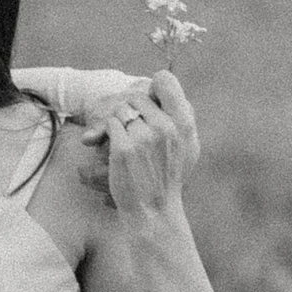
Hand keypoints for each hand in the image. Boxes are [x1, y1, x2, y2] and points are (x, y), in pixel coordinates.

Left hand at [94, 70, 196, 217]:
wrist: (154, 210)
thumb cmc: (167, 179)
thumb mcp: (186, 148)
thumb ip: (179, 117)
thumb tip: (163, 82)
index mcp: (184, 124)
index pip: (165, 81)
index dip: (152, 85)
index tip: (146, 98)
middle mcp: (166, 127)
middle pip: (135, 98)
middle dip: (127, 111)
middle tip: (127, 130)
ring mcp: (145, 137)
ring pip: (119, 110)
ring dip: (114, 123)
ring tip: (119, 141)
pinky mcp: (124, 148)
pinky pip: (108, 125)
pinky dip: (104, 134)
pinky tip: (111, 148)